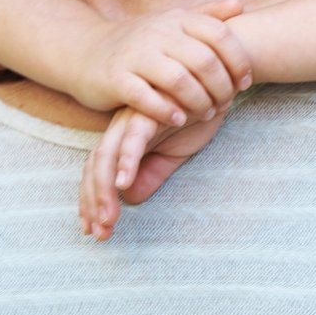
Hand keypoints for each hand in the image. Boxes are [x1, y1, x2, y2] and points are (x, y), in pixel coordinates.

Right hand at [78, 1, 250, 128]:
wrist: (87, 52)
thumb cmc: (140, 43)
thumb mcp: (172, 22)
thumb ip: (206, 15)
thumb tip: (240, 5)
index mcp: (176, 19)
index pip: (220, 35)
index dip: (239, 61)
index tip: (245, 83)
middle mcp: (157, 33)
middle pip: (203, 61)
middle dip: (221, 87)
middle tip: (226, 104)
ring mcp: (135, 55)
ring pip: (178, 80)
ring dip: (199, 101)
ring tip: (206, 114)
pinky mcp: (115, 78)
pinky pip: (146, 98)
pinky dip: (167, 111)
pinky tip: (179, 119)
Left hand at [79, 102, 232, 240]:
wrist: (221, 81)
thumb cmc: (198, 113)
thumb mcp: (175, 152)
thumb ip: (152, 173)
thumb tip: (131, 199)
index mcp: (125, 139)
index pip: (99, 172)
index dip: (94, 201)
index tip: (95, 229)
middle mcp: (122, 128)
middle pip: (96, 167)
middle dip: (93, 202)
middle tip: (99, 233)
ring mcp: (133, 118)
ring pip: (107, 156)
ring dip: (104, 189)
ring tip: (108, 219)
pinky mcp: (150, 110)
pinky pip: (134, 137)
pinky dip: (127, 160)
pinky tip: (124, 184)